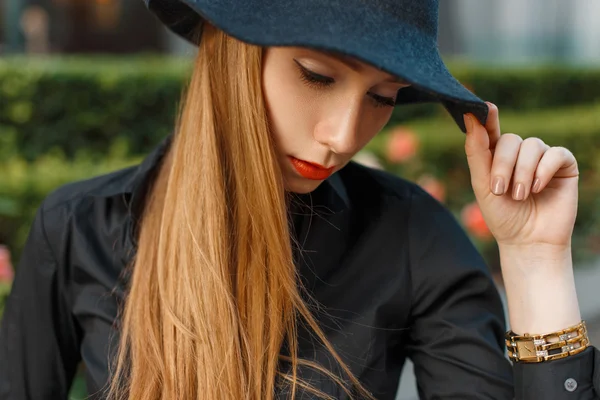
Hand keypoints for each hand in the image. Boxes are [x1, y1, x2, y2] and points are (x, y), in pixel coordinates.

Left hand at [463, 103, 578, 249]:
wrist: (528, 241)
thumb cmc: (503, 216)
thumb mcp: (483, 185)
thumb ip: (477, 153)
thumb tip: (472, 120)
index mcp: (496, 156)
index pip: (491, 131)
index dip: (487, 118)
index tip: (483, 108)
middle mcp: (520, 154)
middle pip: (511, 139)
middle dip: (503, 164)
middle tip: (501, 190)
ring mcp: (542, 158)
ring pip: (532, 146)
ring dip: (522, 172)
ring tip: (520, 195)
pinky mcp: (563, 166)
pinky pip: (555, 153)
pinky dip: (544, 170)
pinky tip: (537, 187)